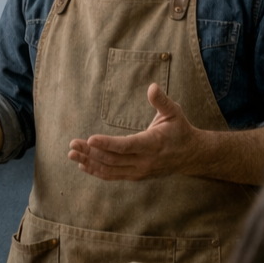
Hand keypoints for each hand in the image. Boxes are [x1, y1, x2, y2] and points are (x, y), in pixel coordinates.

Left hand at [68, 83, 198, 180]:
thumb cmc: (179, 130)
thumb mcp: (174, 112)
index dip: (107, 144)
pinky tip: (83, 165)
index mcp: (153, 143)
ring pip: (110, 170)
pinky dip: (97, 171)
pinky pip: (114, 176)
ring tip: (72, 154)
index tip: (90, 139)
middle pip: (113, 159)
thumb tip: (152, 86)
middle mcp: (145, 161)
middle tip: (72, 144)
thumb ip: (161, 100)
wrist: (191, 155)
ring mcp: (140, 171)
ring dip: (90, 162)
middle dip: (91, 152)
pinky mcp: (136, 176)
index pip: (126, 146)